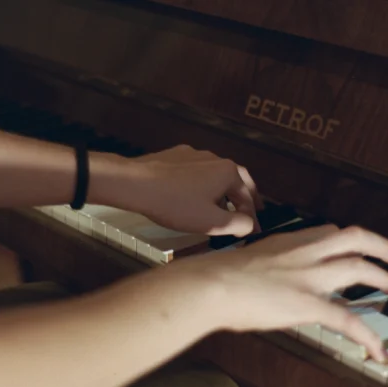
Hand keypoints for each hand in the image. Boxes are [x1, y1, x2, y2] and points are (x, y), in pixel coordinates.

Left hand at [128, 145, 263, 235]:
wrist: (136, 184)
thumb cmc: (175, 204)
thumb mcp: (212, 222)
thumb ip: (238, 224)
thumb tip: (249, 224)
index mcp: (228, 172)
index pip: (248, 197)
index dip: (252, 217)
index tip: (251, 231)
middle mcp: (215, 158)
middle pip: (236, 179)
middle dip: (244, 197)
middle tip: (250, 210)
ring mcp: (194, 154)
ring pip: (215, 174)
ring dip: (223, 190)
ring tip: (222, 206)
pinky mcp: (175, 156)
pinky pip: (195, 171)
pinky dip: (202, 184)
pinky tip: (194, 195)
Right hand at [148, 224, 387, 362]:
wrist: (212, 284)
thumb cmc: (219, 274)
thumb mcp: (249, 259)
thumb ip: (267, 264)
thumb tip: (267, 277)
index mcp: (288, 242)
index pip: (328, 231)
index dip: (346, 239)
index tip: (353, 246)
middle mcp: (305, 253)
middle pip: (354, 238)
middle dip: (379, 245)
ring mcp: (309, 277)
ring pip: (358, 267)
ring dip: (380, 277)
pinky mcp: (308, 304)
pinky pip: (347, 320)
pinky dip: (368, 336)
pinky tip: (378, 351)